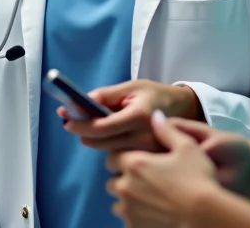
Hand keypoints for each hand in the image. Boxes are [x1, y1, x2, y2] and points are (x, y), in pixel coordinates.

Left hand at [60, 80, 200, 151]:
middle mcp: (143, 139)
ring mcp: (147, 154)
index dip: (80, 124)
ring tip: (95, 126)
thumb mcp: (132, 87)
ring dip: (95, 140)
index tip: (66, 121)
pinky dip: (109, 146)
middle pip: (101, 143)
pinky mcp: (148, 161)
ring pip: (107, 151)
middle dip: (83, 132)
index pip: (102, 127)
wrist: (184, 111)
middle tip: (72, 121)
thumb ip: (107, 95)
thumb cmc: (155, 95)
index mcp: (139, 117)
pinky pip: (119, 157)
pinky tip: (112, 136)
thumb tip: (82, 102)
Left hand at [106, 111, 220, 226]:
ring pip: (119, 204)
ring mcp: (128, 210)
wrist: (206, 216)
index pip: (113, 158)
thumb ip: (167, 130)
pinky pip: (128, 221)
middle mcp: (125, 187)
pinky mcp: (134, 227)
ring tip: (151, 201)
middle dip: (125, 181)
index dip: (125, 159)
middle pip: (113, 181)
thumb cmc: (199, 179)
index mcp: (133, 164)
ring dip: (129, 201)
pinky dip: (137, 219)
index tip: (140, 163)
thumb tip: (155, 115)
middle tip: (147, 183)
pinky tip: (154, 215)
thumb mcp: (188, 147)